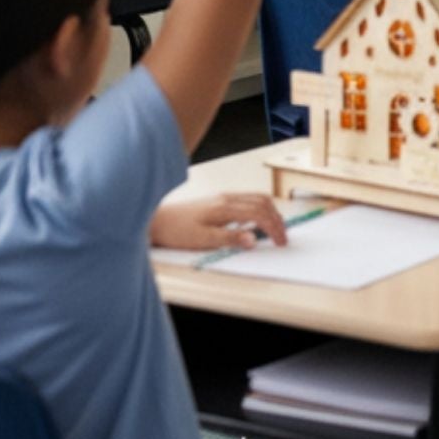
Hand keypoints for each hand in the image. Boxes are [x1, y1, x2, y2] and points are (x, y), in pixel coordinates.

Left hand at [151, 193, 288, 252]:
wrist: (156, 221)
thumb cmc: (176, 231)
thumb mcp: (202, 240)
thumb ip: (229, 239)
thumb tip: (253, 240)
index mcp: (226, 207)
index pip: (259, 214)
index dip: (273, 228)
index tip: (280, 241)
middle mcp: (228, 198)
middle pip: (263, 202)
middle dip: (277, 219)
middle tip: (282, 236)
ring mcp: (224, 197)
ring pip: (257, 198)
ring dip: (270, 212)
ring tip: (274, 229)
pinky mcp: (219, 200)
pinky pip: (248, 199)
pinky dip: (260, 208)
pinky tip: (255, 221)